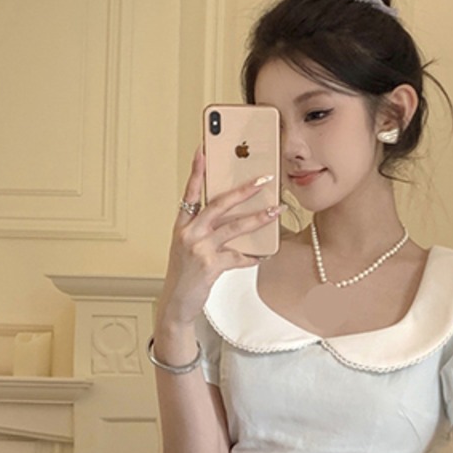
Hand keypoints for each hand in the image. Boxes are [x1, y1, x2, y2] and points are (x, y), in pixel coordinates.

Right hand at [157, 146, 280, 328]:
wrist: (176, 302)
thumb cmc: (185, 273)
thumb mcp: (188, 246)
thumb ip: (205, 230)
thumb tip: (236, 216)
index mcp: (182, 224)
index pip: (190, 191)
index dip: (196, 171)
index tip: (203, 150)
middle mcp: (188, 233)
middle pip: (219, 204)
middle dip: (243, 190)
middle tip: (263, 179)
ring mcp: (198, 249)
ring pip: (234, 228)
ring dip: (258, 218)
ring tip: (276, 211)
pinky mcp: (210, 266)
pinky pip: (238, 257)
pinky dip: (252, 256)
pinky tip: (264, 255)